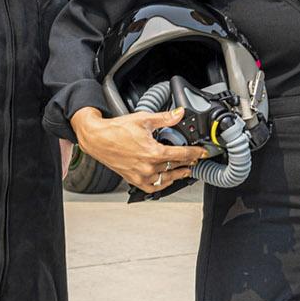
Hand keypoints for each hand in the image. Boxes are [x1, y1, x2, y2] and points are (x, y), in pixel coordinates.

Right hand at [70, 106, 206, 190]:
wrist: (97, 139)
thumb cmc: (116, 130)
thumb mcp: (144, 119)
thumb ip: (165, 118)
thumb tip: (179, 113)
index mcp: (153, 152)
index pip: (182, 155)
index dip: (195, 153)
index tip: (202, 152)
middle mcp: (148, 167)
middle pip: (175, 167)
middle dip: (188, 162)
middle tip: (195, 159)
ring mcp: (140, 175)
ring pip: (166, 179)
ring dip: (178, 175)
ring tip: (186, 171)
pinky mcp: (133, 180)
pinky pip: (152, 187)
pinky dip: (161, 184)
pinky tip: (166, 179)